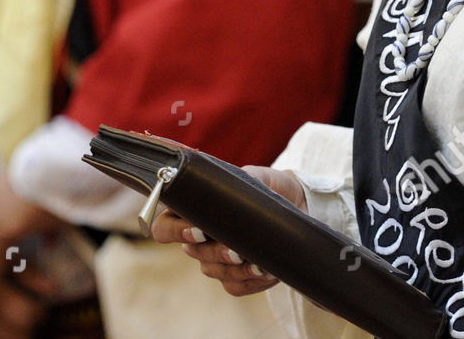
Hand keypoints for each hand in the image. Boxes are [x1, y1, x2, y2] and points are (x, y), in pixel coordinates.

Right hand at [149, 165, 306, 296]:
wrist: (299, 206)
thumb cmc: (269, 187)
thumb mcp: (257, 177)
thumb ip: (242, 178)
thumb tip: (234, 190)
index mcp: (194, 212)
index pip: (164, 227)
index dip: (175, 232)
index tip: (197, 230)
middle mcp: (200, 239)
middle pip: (192, 253)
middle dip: (214, 252)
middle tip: (235, 251)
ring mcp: (218, 260)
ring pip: (214, 271)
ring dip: (235, 270)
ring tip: (258, 263)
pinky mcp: (238, 277)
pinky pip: (235, 287)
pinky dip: (250, 281)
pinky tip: (266, 271)